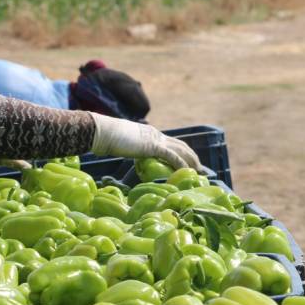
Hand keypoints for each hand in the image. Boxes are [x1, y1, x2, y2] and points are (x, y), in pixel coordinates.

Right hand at [88, 113, 203, 171]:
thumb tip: (126, 154)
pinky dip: (181, 164)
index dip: (182, 152)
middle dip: (192, 156)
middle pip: (181, 145)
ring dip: (192, 161)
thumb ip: (129, 148)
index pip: (170, 142)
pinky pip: (172, 156)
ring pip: (181, 150)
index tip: (188, 162)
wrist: (104, 132)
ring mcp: (155, 139)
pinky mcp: (152, 146)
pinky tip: (187, 171)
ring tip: (199, 172)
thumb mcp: (123, 144)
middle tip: (200, 169)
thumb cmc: (108, 139)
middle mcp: (156, 134)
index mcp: (150, 133)